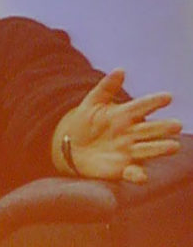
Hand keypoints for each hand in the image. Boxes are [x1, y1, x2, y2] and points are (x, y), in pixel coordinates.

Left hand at [53, 69, 181, 183]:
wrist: (70, 147)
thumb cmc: (84, 123)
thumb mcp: (91, 103)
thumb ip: (106, 88)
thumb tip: (120, 70)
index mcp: (125, 115)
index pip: (142, 106)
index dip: (154, 102)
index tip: (167, 97)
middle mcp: (132, 133)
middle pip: (151, 129)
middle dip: (164, 128)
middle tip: (177, 125)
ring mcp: (128, 151)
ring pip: (148, 149)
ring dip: (160, 149)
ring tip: (174, 146)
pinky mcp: (122, 169)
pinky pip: (132, 172)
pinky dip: (138, 175)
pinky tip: (143, 176)